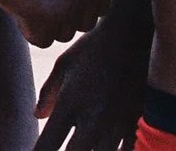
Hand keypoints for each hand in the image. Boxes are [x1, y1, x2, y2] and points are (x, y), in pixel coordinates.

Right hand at [0, 0, 111, 46]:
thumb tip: (93, 13)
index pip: (95, 8)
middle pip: (82, 24)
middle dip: (58, 13)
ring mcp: (73, 2)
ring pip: (63, 34)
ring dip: (42, 20)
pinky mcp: (50, 16)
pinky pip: (42, 40)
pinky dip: (26, 27)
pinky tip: (19, 1)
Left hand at [35, 0, 150, 150]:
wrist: (134, 35)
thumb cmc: (95, 49)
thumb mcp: (66, 65)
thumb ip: (50, 93)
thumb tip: (37, 115)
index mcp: (70, 104)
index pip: (48, 143)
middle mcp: (92, 118)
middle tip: (60, 148)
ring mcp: (116, 124)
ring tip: (84, 145)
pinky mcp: (138, 124)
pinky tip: (104, 145)